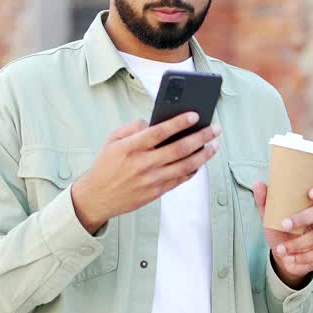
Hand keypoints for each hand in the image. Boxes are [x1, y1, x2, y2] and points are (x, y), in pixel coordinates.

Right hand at [70, 113, 220, 233]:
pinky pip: (180, 180)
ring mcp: (152, 179)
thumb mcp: (112, 140)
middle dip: (201, 137)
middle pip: (180, 148)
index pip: (161, 131)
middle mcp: (144, 163)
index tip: (195, 115)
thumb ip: (132, 128)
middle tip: (215, 129)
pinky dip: (193, 170)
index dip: (180, 122)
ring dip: (203, 154)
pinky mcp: (156, 192)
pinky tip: (201, 162)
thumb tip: (151, 122)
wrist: (97, 197)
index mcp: (132, 147)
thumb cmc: (106, 166)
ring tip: (214, 145)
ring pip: (185, 165)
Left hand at [251, 181, 312, 288]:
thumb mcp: (270, 215)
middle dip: (302, 219)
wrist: (284, 253)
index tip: (311, 194)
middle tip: (284, 225)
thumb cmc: (280, 228)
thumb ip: (265, 200)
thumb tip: (257, 183)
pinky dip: (304, 259)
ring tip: (282, 250)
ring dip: (299, 244)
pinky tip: (291, 260)